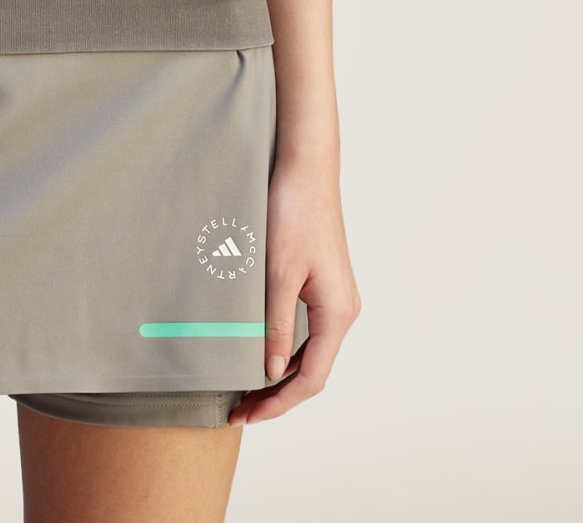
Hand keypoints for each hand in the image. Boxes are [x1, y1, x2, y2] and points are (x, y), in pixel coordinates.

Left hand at [230, 151, 359, 424]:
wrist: (305, 167)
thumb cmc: (293, 212)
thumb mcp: (278, 273)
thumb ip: (276, 326)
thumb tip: (273, 373)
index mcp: (338, 313)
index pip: (312, 378)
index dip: (279, 403)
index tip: (248, 415)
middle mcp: (342, 310)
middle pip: (313, 370)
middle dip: (278, 394)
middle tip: (240, 409)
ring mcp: (335, 298)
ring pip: (310, 352)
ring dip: (281, 374)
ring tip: (245, 388)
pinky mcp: (323, 284)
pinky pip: (307, 330)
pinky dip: (285, 349)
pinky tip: (260, 353)